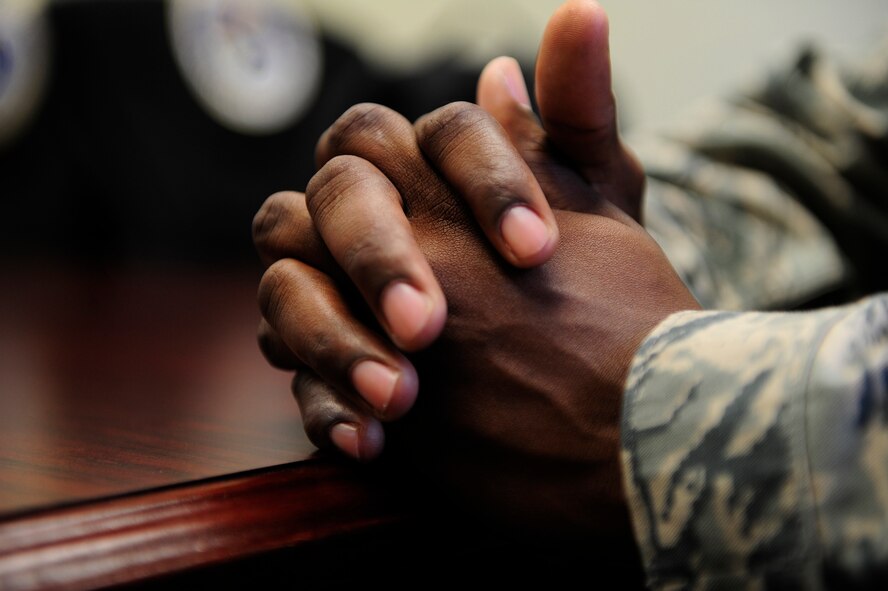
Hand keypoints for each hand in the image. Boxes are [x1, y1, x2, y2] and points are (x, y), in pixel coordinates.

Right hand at [253, 0, 646, 459]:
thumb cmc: (586, 288)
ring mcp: (336, 291)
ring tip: (399, 395)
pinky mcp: (326, 362)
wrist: (585, 393)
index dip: (481, 180)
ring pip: (284, 284)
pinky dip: (325, 403)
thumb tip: (578, 13)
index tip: (537, 250)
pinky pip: (293, 374)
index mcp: (434, 168)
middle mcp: (372, 216)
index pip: (434, 134)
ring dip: (332, 338)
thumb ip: (581, 121)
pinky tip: (373, 443)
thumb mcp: (599, 209)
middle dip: (377, 252)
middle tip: (428, 324)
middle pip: (335, 192)